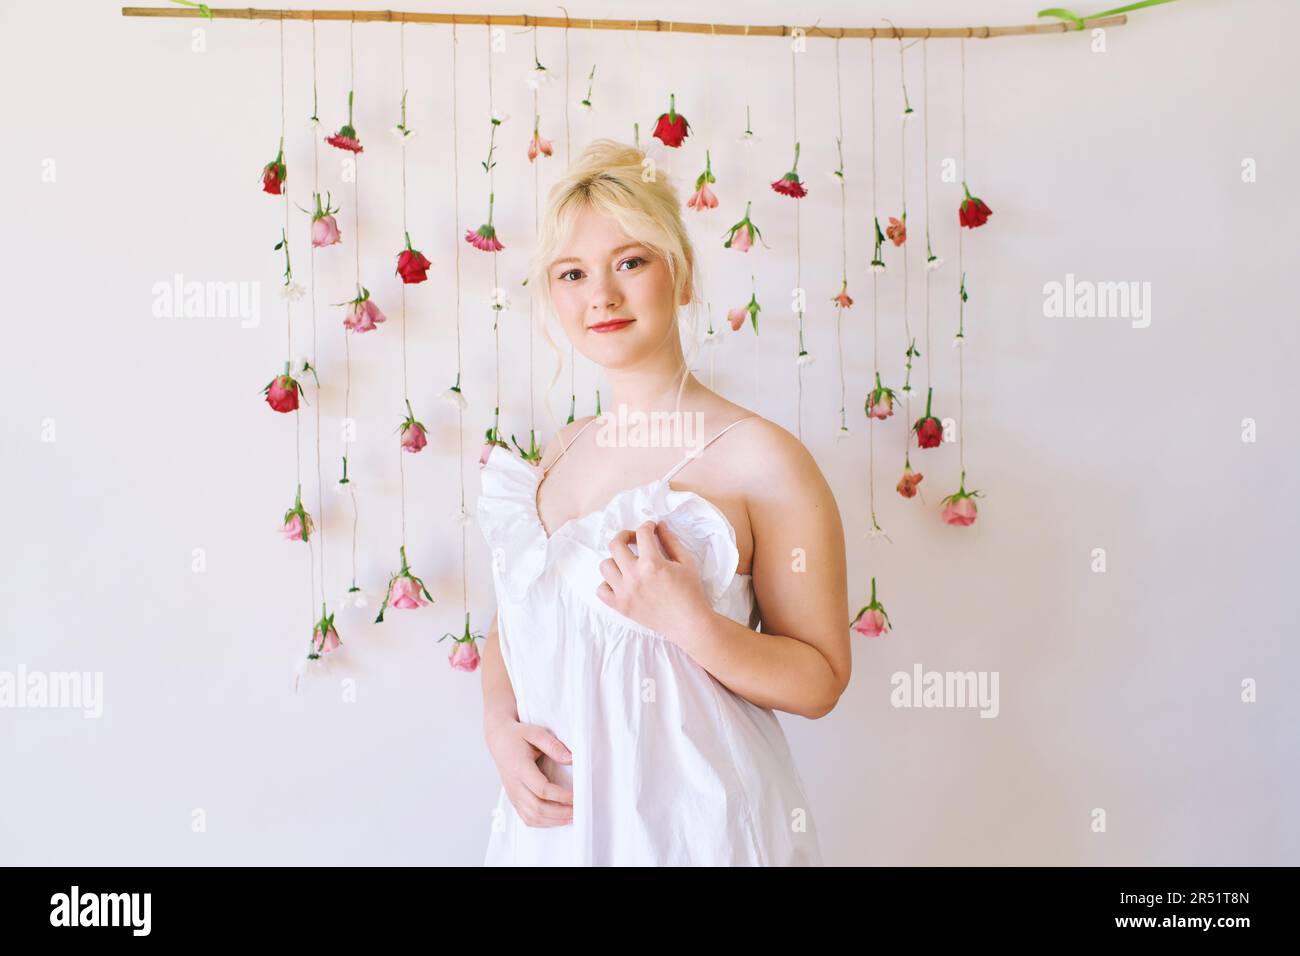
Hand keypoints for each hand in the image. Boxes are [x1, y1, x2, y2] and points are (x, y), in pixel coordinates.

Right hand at [485, 719, 573, 827]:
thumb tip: (570, 759)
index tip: (577, 796)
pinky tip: (557, 819)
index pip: (542, 789)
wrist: (499, 740)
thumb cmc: (517, 736)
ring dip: (553, 821)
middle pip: (537, 808)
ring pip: (532, 817)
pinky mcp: (514, 799)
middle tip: (578, 810)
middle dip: (560, 813)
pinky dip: (543, 823)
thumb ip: (553, 745)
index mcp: (520, 768)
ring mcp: (513, 794)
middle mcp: (515, 785)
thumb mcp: (535, 733)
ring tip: (571, 817)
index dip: (561, 796)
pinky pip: (527, 818)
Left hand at [595, 520, 714, 639]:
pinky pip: (601, 590)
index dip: (647, 526)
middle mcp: (634, 576)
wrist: (688, 623)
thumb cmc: (691, 592)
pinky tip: (621, 582)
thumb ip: (671, 541)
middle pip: (615, 544)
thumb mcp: (686, 562)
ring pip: (605, 565)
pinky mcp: (620, 606)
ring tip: (628, 563)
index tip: (651, 529)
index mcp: (652, 563)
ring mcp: (624, 592)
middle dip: (626, 536)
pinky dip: (608, 583)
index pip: (642, 533)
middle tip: (635, 540)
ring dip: (616, 560)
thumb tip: (659, 525)